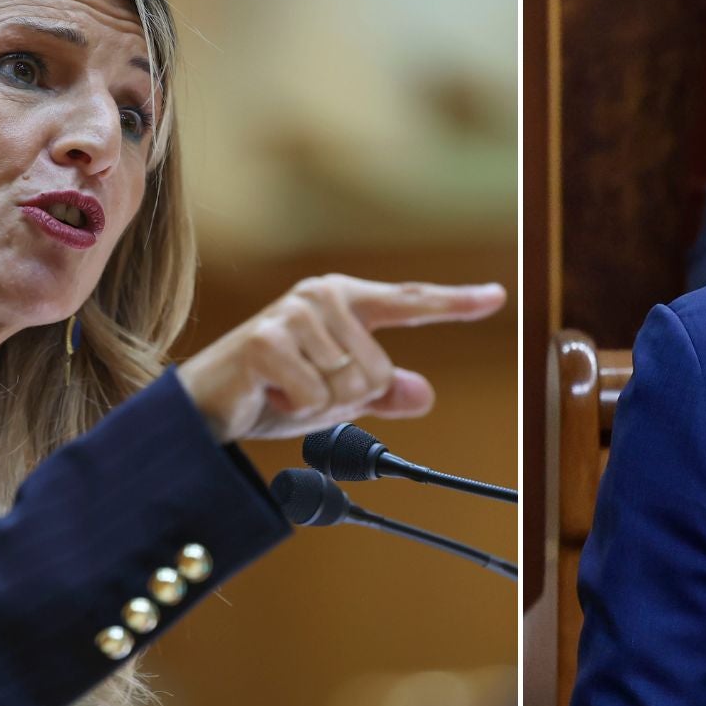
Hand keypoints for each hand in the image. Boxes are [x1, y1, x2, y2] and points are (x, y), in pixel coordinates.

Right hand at [177, 275, 505, 442]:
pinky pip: (316, 396)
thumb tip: (426, 395)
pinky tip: (269, 392)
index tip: (497, 297)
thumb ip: (382, 395)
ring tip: (285, 388)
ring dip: (319, 404)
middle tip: (305, 389)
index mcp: (346, 301)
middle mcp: (322, 297)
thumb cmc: (274, 392)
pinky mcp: (266, 341)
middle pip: (379, 370)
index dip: (456, 303)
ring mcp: (293, 314)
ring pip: (349, 385)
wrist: (208, 406)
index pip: (410, 302)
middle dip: (347, 398)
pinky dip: (297, 408)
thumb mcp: (338, 398)